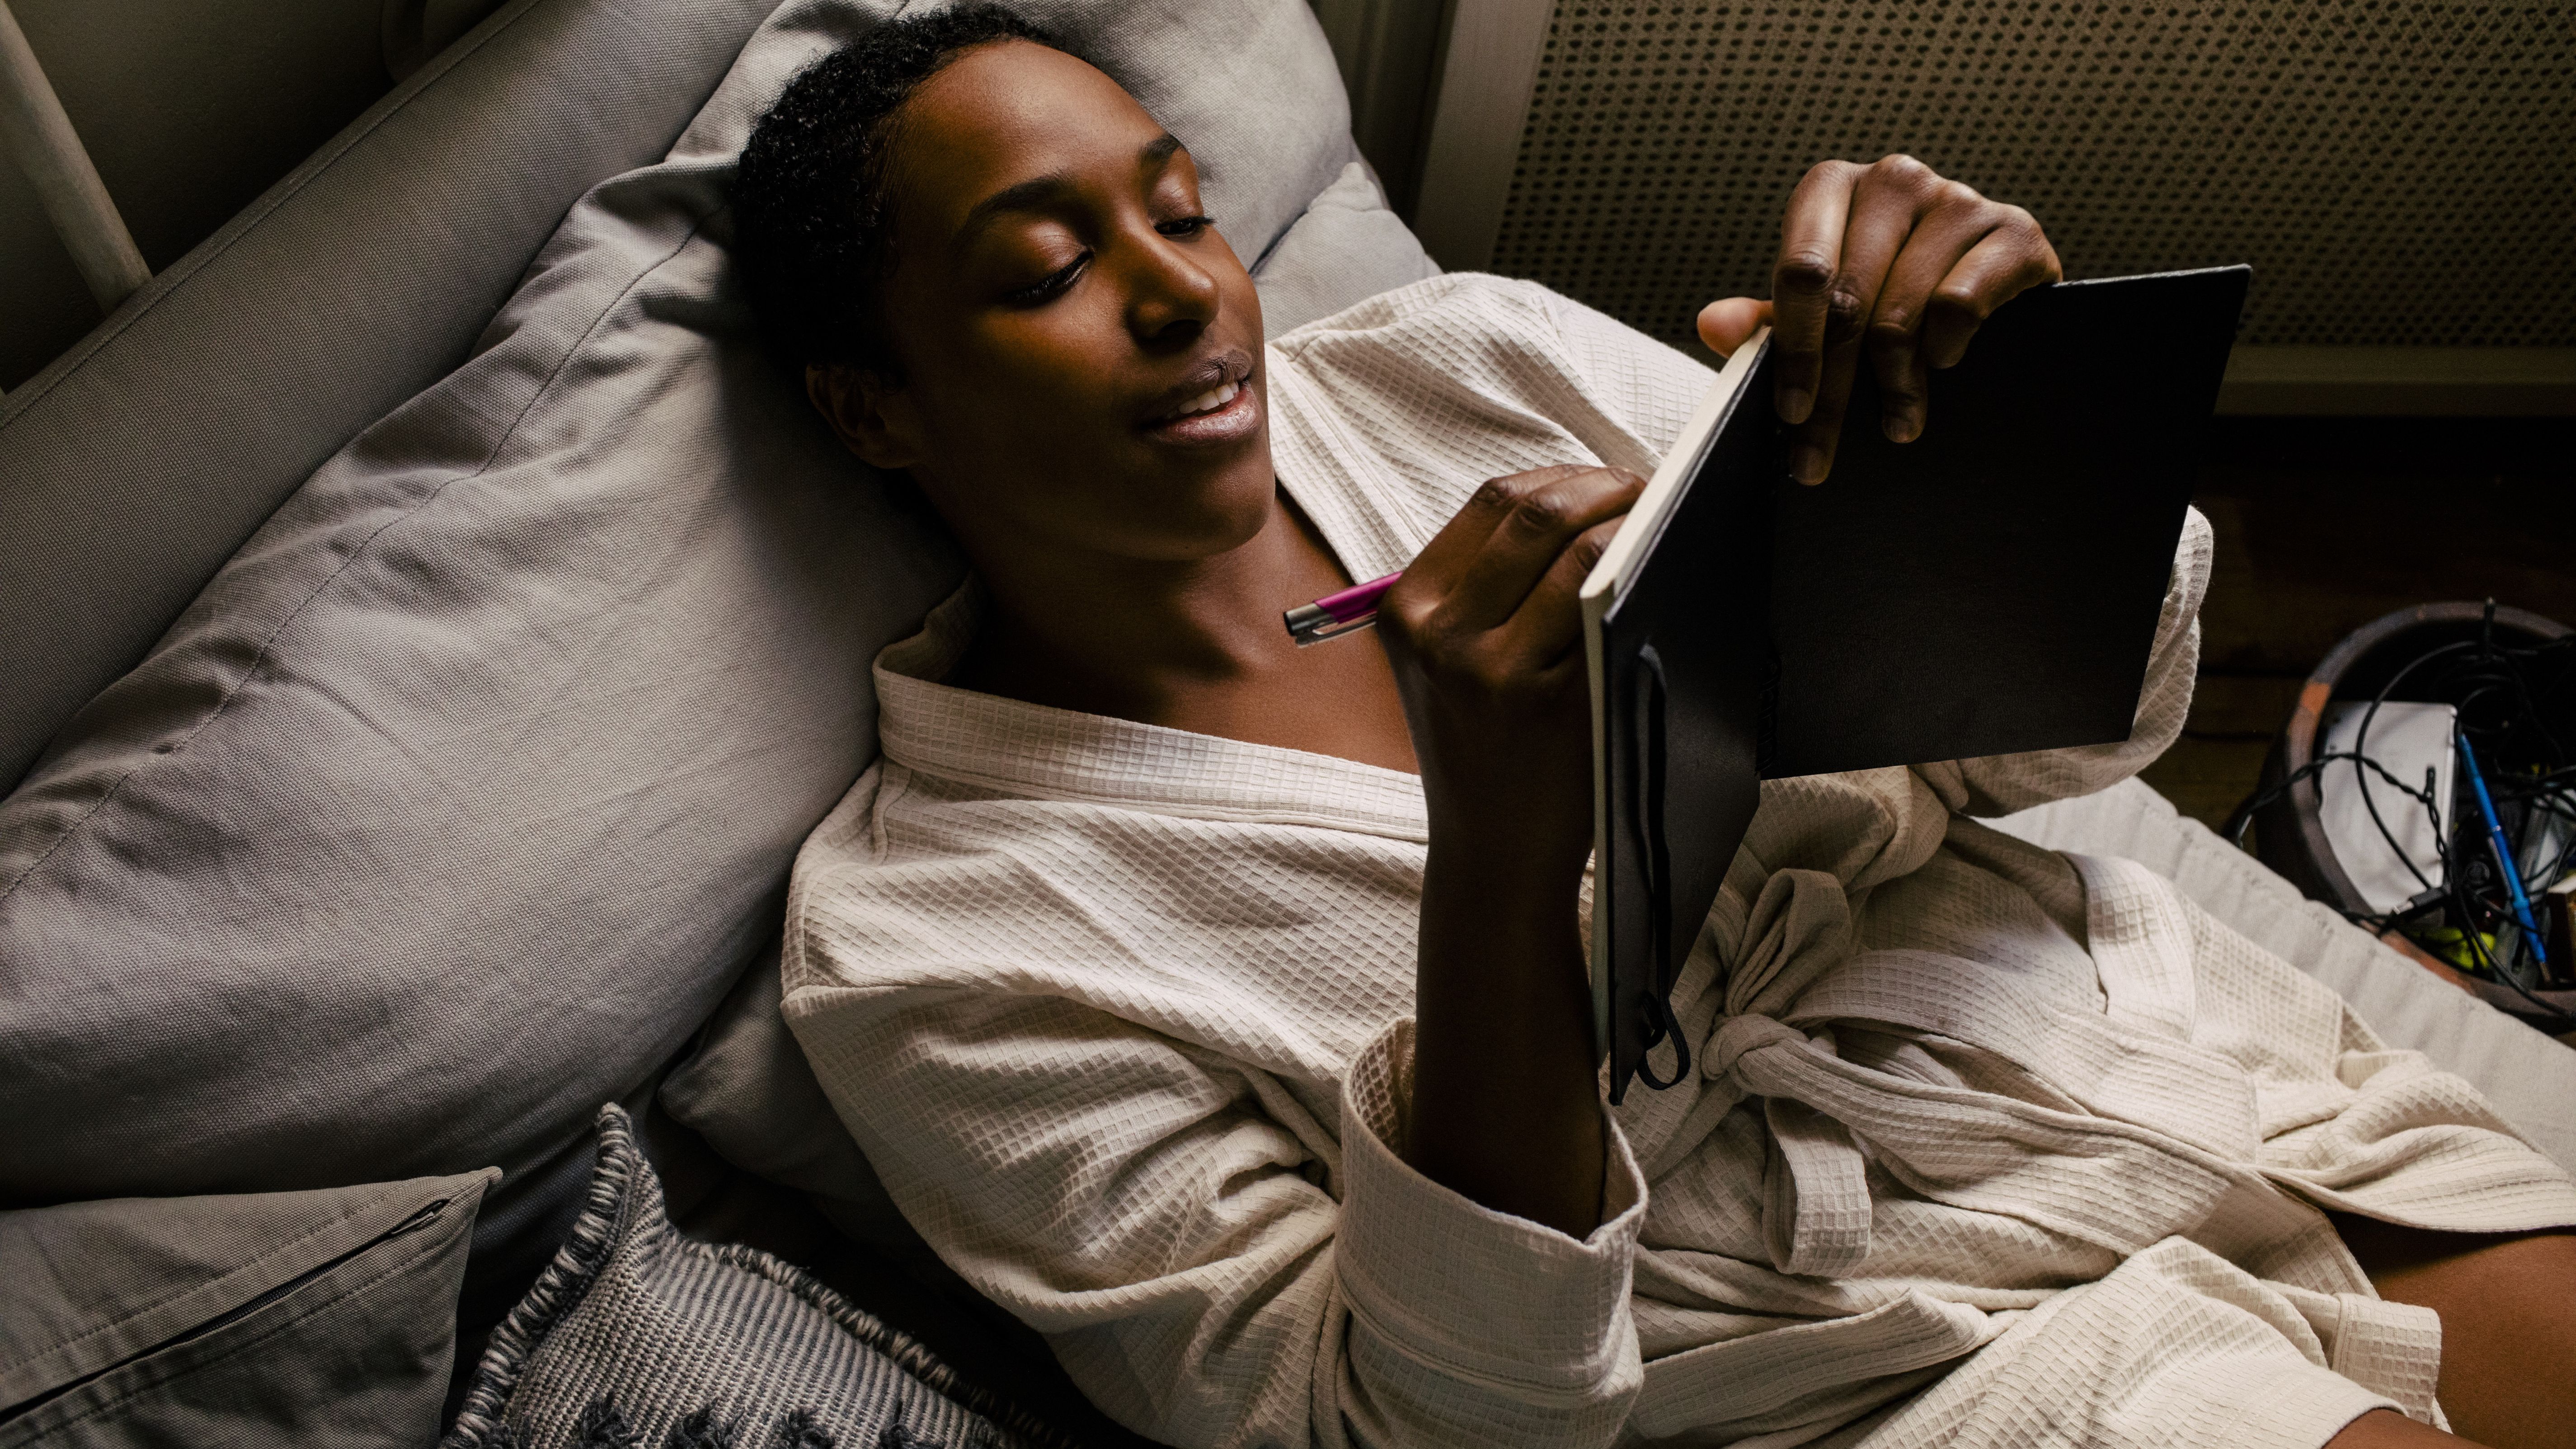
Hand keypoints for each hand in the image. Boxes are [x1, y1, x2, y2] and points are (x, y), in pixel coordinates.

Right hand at [1376, 464, 1640, 1236]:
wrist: (1493, 857)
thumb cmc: (1488, 753)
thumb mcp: (1448, 664)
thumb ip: (1484, 588)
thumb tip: (1584, 499)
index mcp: (1406, 610)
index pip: (1492, 501)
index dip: (1564, 477)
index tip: (1614, 482)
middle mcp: (1438, 631)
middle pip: (1533, 508)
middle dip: (1605, 485)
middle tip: (1656, 491)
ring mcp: (1490, 667)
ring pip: (1576, 546)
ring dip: (1633, 520)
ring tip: (1670, 523)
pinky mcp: (1544, 699)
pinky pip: (1606, 601)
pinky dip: (1646, 573)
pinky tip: (1671, 574)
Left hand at [1696, 155, 2061, 484]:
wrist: (1986, 283)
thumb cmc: (1884, 293)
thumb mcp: (1816, 311)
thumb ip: (1768, 321)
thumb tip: (1715, 325)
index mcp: (1833, 188)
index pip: (1802, 273)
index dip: (1794, 352)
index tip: (1791, 414)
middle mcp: (1893, 178)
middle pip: (1847, 302)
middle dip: (1833, 392)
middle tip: (1821, 455)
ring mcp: (1957, 197)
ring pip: (1903, 310)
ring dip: (1894, 384)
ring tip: (1895, 424)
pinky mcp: (2015, 229)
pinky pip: (1962, 304)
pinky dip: (1946, 347)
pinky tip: (1943, 362)